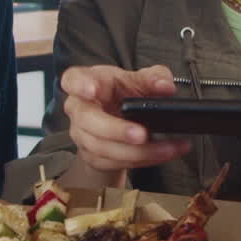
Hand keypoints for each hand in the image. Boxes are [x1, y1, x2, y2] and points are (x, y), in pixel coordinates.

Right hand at [60, 64, 190, 176]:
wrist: (120, 120)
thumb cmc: (124, 93)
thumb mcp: (141, 79)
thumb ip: (154, 77)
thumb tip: (165, 87)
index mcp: (88, 81)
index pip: (73, 79)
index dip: (80, 84)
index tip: (92, 89)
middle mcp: (80, 109)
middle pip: (88, 120)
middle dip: (116, 130)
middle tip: (142, 134)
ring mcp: (83, 135)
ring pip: (103, 147)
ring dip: (138, 151)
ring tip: (167, 147)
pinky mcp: (93, 156)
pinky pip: (115, 162)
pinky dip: (142, 160)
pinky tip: (162, 154)